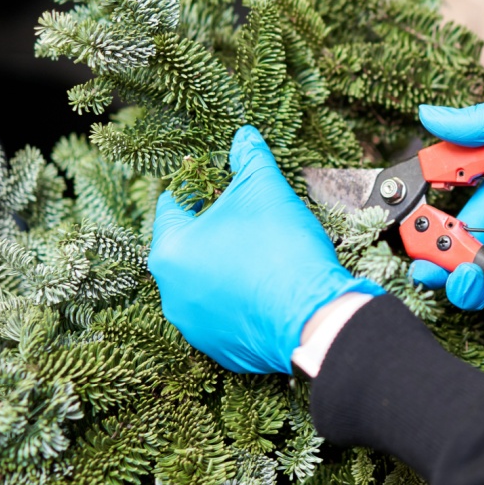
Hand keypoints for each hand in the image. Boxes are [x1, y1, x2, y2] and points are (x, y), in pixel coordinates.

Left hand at [149, 126, 382, 373]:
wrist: (313, 316)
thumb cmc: (280, 250)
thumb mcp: (266, 191)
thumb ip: (250, 160)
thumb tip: (244, 136)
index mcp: (170, 252)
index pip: (173, 206)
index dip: (199, 188)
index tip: (221, 184)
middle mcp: (172, 293)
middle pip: (189, 246)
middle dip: (214, 229)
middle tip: (247, 217)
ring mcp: (195, 326)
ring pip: (205, 282)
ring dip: (226, 265)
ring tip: (260, 252)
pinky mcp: (220, 348)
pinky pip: (225, 314)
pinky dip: (240, 298)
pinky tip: (267, 286)